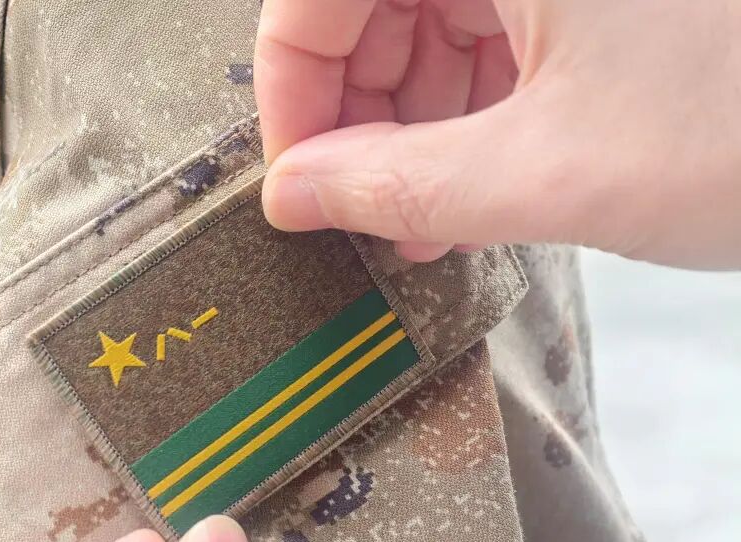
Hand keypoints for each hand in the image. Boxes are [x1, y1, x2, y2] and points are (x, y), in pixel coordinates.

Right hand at [255, 0, 740, 268]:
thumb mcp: (553, 173)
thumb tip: (296, 195)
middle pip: (369, 5)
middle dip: (357, 117)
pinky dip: (467, 110)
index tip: (295, 181)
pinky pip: (490, 33)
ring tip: (425, 217)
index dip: (292, 93)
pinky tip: (471, 182)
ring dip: (411, 124)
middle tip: (362, 209)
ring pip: (425, 21)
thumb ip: (399, 186)